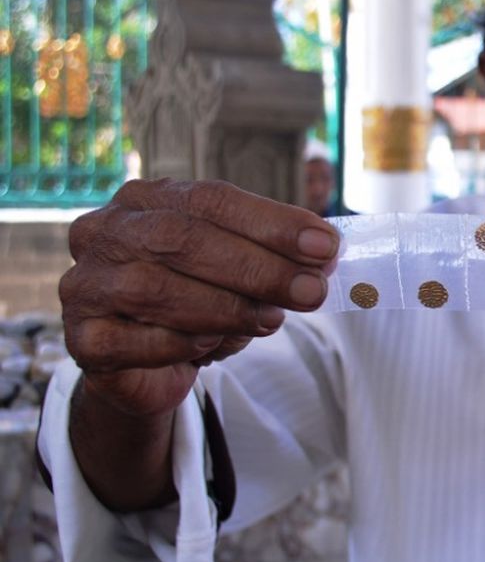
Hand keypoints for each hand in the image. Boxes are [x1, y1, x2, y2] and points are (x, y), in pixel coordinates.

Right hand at [60, 178, 340, 418]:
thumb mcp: (241, 266)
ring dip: (227, 308)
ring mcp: (85, 284)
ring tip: (272, 320)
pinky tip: (213, 346)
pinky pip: (133, 341)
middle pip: (184, 240)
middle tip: (312, 292)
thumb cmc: (199, 297)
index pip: (212, 199)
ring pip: (156, 290)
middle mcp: (106, 232)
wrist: (148, 363)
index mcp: (147, 198)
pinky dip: (182, 344)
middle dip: (258, 268)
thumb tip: (326, 253)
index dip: (272, 223)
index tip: (326, 247)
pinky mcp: (81, 338)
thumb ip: (277, 254)